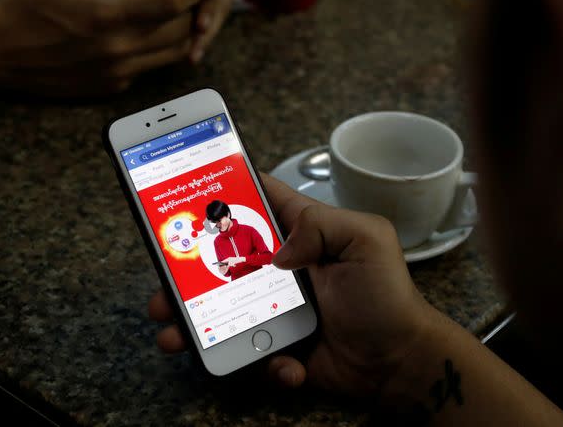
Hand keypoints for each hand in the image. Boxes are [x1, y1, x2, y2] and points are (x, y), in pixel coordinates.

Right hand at [0, 0, 201, 95]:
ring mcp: (119, 72)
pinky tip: (143, 35)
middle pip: (182, 30)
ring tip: (173, 16)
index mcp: (108, 14)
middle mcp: (119, 48)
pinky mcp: (114, 87)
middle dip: (191, 10)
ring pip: (174, 54)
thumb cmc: (29, 6)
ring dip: (182, 34)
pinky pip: (150, 67)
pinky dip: (157, 51)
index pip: (172, 3)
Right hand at [149, 174, 436, 397]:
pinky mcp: (274, 345)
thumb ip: (322, 225)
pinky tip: (285, 366)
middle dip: (185, 271)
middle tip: (164, 285)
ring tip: (174, 335)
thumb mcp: (366, 240)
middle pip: (220, 260)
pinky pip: (249, 352)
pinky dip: (258, 362)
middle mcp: (278, 267)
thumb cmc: (386, 295)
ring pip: (218, 310)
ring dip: (192, 323)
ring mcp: (272, 307)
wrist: (398, 361)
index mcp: (298, 233)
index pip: (254, 202)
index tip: (183, 195)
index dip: (221, 194)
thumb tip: (278, 252)